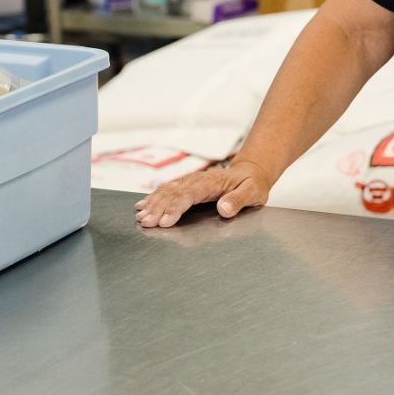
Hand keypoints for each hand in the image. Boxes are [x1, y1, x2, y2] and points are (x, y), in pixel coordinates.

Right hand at [135, 161, 270, 227]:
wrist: (251, 172)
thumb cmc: (252, 184)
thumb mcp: (253, 192)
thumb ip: (238, 200)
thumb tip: (224, 208)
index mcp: (210, 183)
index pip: (188, 195)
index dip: (175, 208)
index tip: (165, 221)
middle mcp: (196, 180)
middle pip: (173, 194)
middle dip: (158, 208)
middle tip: (146, 222)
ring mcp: (190, 182)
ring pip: (166, 191)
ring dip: (153, 204)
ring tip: (140, 216)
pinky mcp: (186, 186)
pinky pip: (166, 190)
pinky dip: (153, 198)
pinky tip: (142, 205)